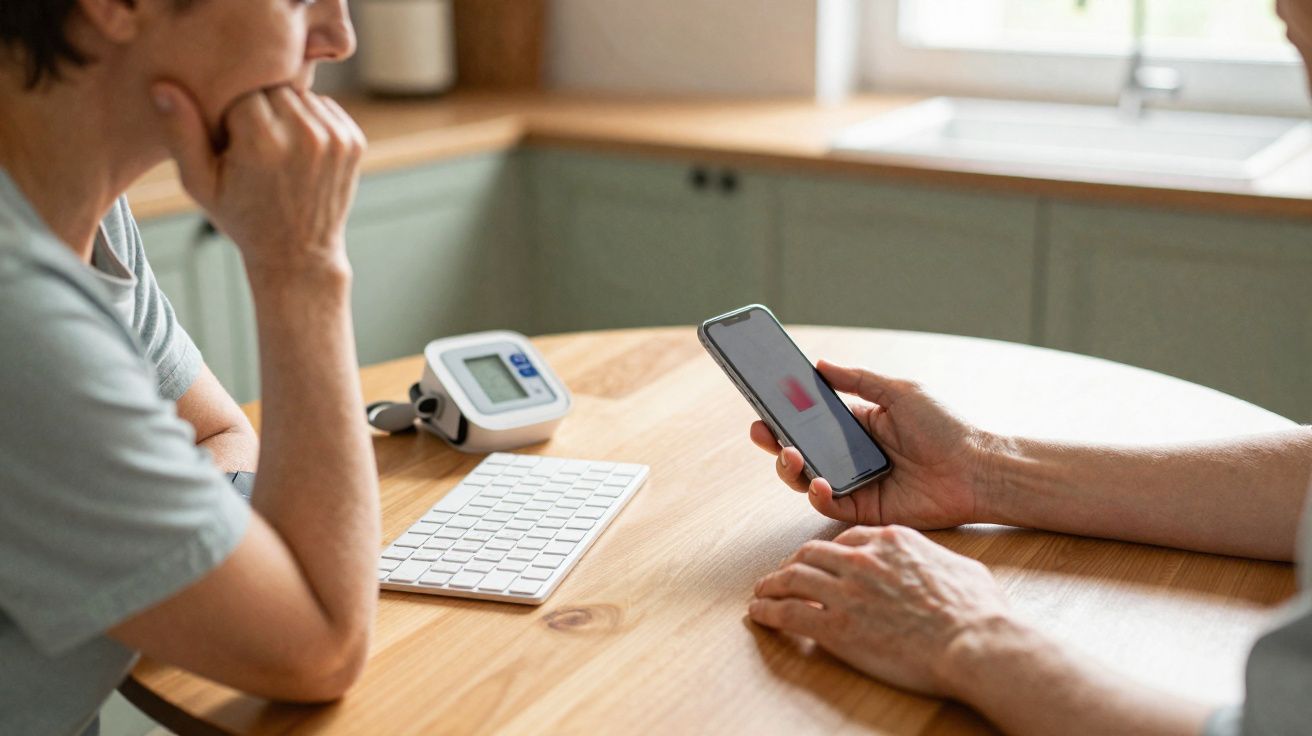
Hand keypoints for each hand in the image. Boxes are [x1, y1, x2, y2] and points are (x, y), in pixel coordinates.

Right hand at [150, 82, 365, 279]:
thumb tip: (163, 87)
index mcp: (262, 142)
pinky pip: (325, 106)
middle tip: (255, 145)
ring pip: (300, 94)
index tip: (233, 142)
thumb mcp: (200, 184)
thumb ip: (180, 133)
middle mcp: (303, 135)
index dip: (231, 115)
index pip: (240, 90)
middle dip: (261, 109)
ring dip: (287, 112)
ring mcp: (334, 138)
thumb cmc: (242, 219)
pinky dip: (311, 120)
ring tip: (278, 150)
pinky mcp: (354, 141)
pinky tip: (300, 151)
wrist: (299, 254)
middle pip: (273, 87)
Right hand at [749, 361, 996, 528]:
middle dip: (774, 442)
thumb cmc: (946, 428)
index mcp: (856, 425)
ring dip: (789, 467)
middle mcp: (850, 455)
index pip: (809, 420)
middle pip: (799, 450)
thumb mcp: (898, 392)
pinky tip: (818, 481)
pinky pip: (828, 504)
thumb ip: (857, 380)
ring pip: (806, 478)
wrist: (977, 469)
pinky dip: (817, 494)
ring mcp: (854, 483)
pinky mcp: (863, 509)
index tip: (761, 402)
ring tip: (791, 454)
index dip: (783, 414)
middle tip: (761, 431)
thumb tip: (819, 364)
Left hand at [749, 525, 1011, 697]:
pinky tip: (758, 615)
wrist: (974, 642)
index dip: (827, 551)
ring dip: (771, 585)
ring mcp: (846, 591)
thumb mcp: (960, 568)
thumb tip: (936, 566)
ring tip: (761, 593)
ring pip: (792, 578)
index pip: (845, 538)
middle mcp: (862, 559)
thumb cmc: (977, 611)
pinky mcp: (835, 626)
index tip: (821, 561)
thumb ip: (935, 561)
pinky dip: (768, 612)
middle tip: (783, 575)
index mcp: (891, 540)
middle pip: (811, 553)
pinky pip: (789, 613)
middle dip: (792, 564)